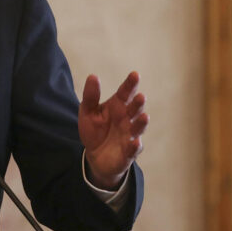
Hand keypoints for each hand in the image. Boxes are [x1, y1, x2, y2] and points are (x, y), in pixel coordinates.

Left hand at [78, 71, 148, 189]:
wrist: (95, 155)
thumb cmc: (95, 130)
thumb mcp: (88, 112)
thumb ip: (90, 96)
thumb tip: (93, 76)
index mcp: (117, 107)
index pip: (125, 93)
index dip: (130, 84)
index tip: (135, 74)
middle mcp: (127, 119)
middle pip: (134, 110)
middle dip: (138, 104)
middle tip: (140, 96)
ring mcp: (129, 135)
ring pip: (138, 128)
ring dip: (141, 123)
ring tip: (144, 116)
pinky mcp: (128, 152)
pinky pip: (133, 149)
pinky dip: (135, 146)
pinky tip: (135, 142)